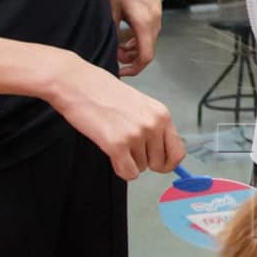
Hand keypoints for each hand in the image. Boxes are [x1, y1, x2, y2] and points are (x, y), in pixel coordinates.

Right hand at [48, 54, 183, 179]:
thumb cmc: (104, 92)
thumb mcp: (140, 105)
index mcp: (162, 114)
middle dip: (144, 161)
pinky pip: (128, 172)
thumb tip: (160, 153)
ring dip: (128, 161)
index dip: (168, 163)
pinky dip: (120, 169)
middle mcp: (154, 124)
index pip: (178, 151)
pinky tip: (112, 155)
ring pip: (141, 168)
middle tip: (129, 149)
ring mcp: (137, 135)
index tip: (160, 164)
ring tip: (115, 140)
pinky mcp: (117, 144)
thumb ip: (153, 126)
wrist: (78, 84)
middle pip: (159, 163)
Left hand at [91, 0, 162, 76]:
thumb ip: (112, 32)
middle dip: (132, 56)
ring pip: (149, 36)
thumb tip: (110, 49)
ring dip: (135, 44)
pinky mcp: (152, 1)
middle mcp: (155, 16)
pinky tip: (122, 27)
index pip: (146, 55)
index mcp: (145, 20)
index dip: (134, 68)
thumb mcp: (108, 9)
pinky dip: (138, 32)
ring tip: (117, 43)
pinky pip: (148, 24)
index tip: (120, 71)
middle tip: (114, 55)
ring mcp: (155, 8)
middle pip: (149, 47)